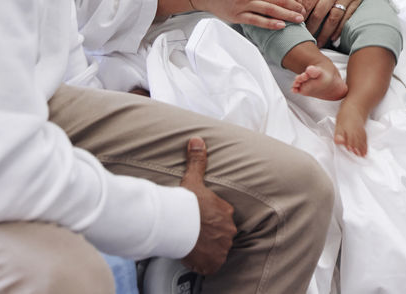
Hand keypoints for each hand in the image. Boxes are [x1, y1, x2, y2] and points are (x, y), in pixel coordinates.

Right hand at [180, 137, 235, 275]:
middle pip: (223, 232)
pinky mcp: (214, 261)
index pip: (223, 216)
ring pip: (220, 248)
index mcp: (225, 211)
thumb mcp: (192, 179)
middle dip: (212, 233)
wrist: (178, 225)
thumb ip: (197, 160)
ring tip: (196, 245)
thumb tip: (197, 140)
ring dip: (210, 248)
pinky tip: (197, 258)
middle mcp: (228, 229)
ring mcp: (223, 246)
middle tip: (197, 233)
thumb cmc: (185, 204)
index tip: (202, 220)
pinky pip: (214, 265)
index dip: (212, 219)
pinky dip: (207, 263)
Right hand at [189, 0, 305, 28]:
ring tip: (298, 20)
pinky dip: (270, 24)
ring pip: (271, 10)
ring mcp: (243, 2)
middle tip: (303, 12)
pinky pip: (257, 20)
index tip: (300, 0)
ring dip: (287, 16)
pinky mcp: (237, 15)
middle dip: (294, 6)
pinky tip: (281, 26)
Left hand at [285, 0, 379, 47]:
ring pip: (333, 19)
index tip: (293, 24)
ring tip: (317, 43)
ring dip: (325, 33)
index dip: (300, 15)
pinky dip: (340, 28)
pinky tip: (334, 36)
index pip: (308, 2)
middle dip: (310, 28)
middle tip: (302, 39)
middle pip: (319, 14)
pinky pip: (347, 17)